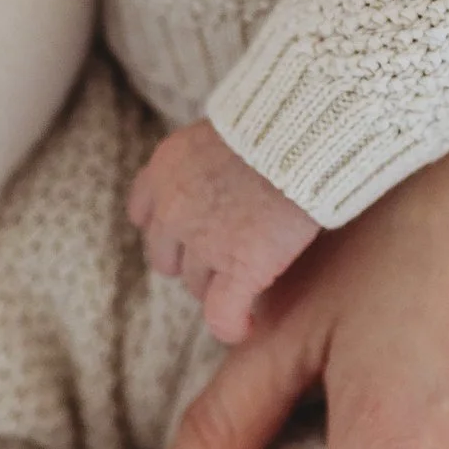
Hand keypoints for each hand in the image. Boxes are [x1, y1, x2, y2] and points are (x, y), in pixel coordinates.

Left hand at [127, 118, 319, 345]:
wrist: (304, 133)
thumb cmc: (281, 121)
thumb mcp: (226, 125)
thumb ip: (209, 157)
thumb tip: (224, 173)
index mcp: (166, 167)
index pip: (143, 212)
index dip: (168, 226)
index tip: (190, 230)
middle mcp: (173, 207)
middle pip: (166, 255)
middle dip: (191, 259)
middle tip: (226, 255)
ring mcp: (204, 242)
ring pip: (195, 284)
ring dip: (217, 285)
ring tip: (248, 281)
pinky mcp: (239, 268)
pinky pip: (222, 314)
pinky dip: (231, 324)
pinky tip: (245, 327)